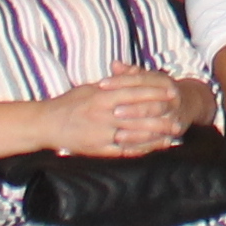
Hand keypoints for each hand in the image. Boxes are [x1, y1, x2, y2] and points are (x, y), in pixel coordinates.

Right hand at [40, 70, 189, 156]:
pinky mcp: (99, 149)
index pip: (134, 91)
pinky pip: (125, 150)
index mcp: (102, 96)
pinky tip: (154, 148)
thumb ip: (113, 83)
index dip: (155, 90)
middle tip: (178, 114)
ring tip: (172, 133)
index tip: (172, 90)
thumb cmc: (69, 103)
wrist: (47, 124)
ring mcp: (102, 134)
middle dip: (161, 114)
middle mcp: (104, 115)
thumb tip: (132, 74)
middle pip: (139, 114)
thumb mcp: (90, 87)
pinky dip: (142, 149)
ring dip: (156, 134)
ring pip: (135, 134)